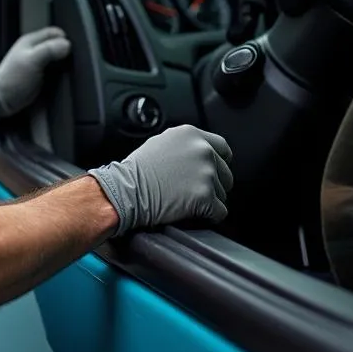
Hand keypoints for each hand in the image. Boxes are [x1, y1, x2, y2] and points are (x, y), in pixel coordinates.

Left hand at [0, 27, 70, 125]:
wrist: (2, 98)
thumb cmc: (13, 79)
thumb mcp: (32, 60)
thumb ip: (49, 50)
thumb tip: (67, 44)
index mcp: (32, 40)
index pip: (55, 32)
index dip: (65, 39)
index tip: (70, 50)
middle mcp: (36, 49)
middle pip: (58, 44)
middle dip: (66, 51)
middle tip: (70, 60)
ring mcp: (39, 62)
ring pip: (58, 57)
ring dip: (64, 62)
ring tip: (67, 69)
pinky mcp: (41, 74)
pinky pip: (56, 69)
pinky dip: (61, 72)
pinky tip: (62, 77)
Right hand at [88, 124, 233, 235]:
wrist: (127, 190)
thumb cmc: (136, 170)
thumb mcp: (162, 143)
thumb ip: (185, 145)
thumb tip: (197, 154)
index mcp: (192, 135)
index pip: (222, 148)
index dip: (219, 162)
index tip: (214, 171)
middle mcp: (203, 150)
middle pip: (225, 173)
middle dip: (214, 184)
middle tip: (195, 191)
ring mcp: (206, 173)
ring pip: (222, 194)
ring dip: (209, 200)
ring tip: (187, 201)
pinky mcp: (206, 196)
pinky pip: (220, 212)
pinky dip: (209, 216)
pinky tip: (194, 214)